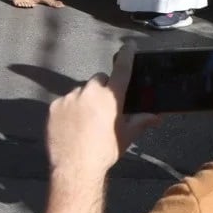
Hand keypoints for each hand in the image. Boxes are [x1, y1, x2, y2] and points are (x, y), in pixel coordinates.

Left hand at [46, 44, 159, 174]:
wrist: (75, 167)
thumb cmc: (105, 151)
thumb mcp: (126, 137)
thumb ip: (141, 122)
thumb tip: (158, 116)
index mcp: (111, 97)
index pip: (121, 71)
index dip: (126, 57)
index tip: (128, 46)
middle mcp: (90, 91)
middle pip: (98, 81)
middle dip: (101, 89)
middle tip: (102, 109)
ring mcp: (69, 97)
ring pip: (79, 92)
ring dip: (83, 100)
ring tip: (83, 122)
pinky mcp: (54, 105)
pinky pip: (63, 102)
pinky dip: (68, 110)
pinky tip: (70, 126)